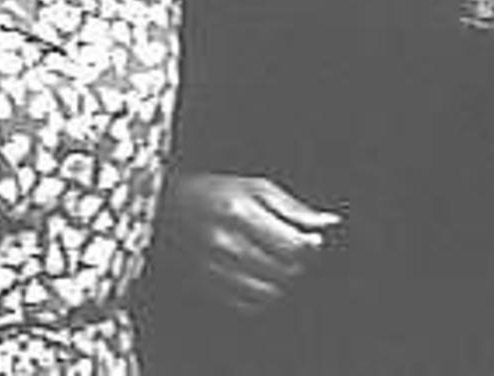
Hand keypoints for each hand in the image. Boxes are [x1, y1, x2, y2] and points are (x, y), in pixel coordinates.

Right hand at [158, 172, 341, 314]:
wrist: (164, 207)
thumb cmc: (212, 192)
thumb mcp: (253, 187)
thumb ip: (292, 207)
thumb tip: (328, 223)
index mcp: (241, 213)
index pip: (294, 247)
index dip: (311, 247)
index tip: (311, 241)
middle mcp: (227, 244)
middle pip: (285, 272)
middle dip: (299, 265)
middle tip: (295, 252)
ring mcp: (215, 269)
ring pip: (270, 293)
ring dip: (283, 282)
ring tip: (278, 265)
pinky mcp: (207, 286)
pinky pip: (248, 305)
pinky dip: (262, 297)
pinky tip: (260, 278)